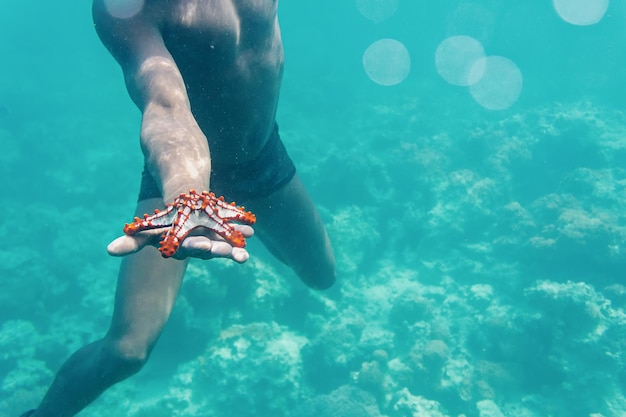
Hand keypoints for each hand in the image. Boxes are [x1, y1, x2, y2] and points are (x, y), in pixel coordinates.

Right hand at [107, 224, 254, 262]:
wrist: (183, 207)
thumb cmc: (164, 223)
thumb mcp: (149, 231)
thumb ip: (131, 243)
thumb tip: (109, 250)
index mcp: (184, 246)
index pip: (191, 248)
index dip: (198, 247)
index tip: (205, 246)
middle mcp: (201, 245)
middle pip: (213, 249)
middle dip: (223, 251)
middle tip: (235, 254)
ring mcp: (214, 238)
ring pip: (227, 243)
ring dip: (237, 245)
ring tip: (248, 249)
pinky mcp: (225, 231)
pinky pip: (235, 230)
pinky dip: (243, 228)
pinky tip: (252, 228)